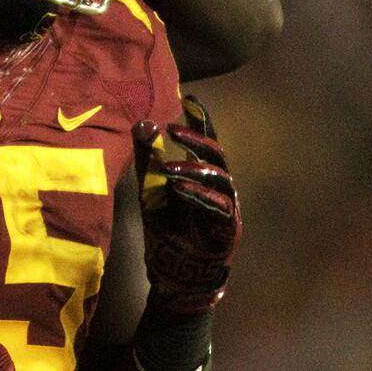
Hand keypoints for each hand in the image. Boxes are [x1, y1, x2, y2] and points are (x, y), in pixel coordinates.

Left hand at [132, 97, 241, 313]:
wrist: (173, 270)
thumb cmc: (166, 226)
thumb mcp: (150, 188)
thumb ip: (147, 158)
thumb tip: (142, 123)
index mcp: (202, 175)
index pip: (206, 142)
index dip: (201, 121)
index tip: (190, 100)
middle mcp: (220, 187)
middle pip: (217, 155)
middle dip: (198, 138)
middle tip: (173, 128)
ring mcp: (228, 207)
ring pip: (219, 178)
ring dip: (193, 169)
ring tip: (167, 168)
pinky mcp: (228, 229)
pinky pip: (219, 207)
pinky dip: (200, 196)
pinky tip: (180, 189)